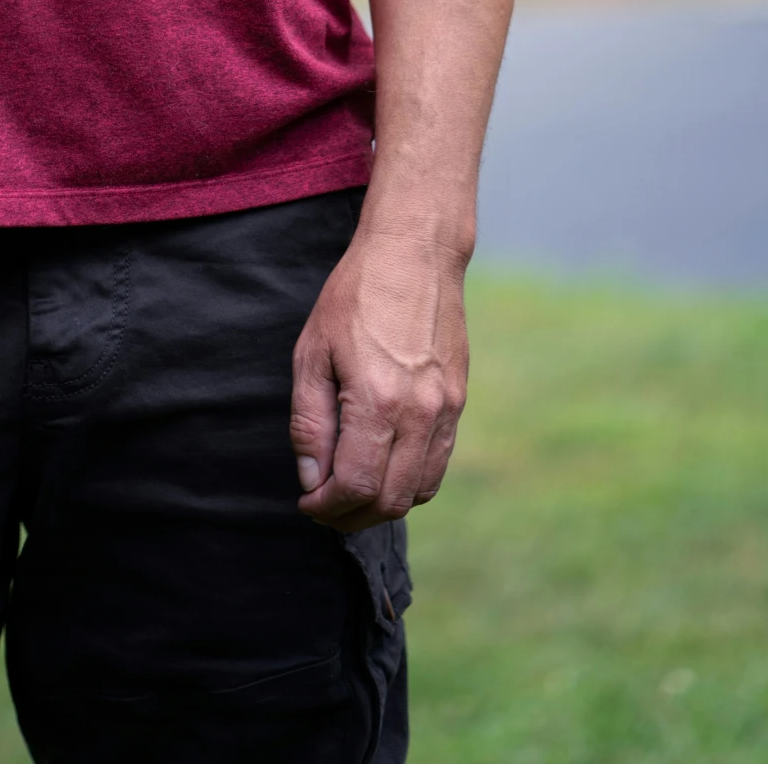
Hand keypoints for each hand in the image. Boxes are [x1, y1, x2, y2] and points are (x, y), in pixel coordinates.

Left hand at [290, 225, 468, 530]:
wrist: (414, 253)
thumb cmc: (355, 295)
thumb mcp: (312, 352)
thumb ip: (310, 422)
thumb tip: (313, 478)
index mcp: (377, 401)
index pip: (356, 487)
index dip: (327, 507)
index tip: (308, 502)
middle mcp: (419, 414)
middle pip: (389, 501)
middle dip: (351, 515)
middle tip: (325, 504)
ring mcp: (446, 410)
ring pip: (418, 491)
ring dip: (382, 503)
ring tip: (351, 489)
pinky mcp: (459, 402)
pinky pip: (438, 465)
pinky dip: (410, 481)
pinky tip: (384, 465)